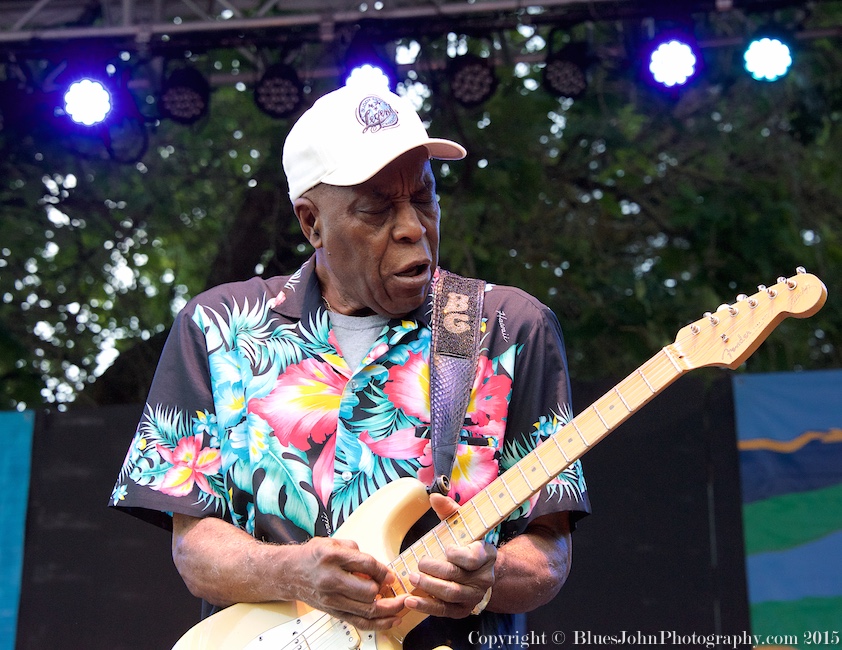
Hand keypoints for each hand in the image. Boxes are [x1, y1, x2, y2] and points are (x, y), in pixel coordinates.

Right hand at [288, 536, 407, 630]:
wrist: (290, 572)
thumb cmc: (312, 556)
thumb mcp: (333, 542)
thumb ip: (356, 552)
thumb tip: (377, 566)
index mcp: (332, 557)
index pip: (366, 565)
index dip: (383, 570)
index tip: (391, 574)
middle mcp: (331, 580)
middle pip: (368, 591)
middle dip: (386, 590)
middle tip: (396, 588)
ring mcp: (332, 599)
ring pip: (366, 610)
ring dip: (389, 609)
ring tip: (402, 604)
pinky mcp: (334, 611)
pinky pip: (360, 622)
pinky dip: (379, 623)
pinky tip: (392, 619)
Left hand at [403, 493, 495, 618]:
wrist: (481, 571)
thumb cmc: (467, 544)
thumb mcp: (462, 524)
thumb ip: (449, 510)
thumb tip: (433, 497)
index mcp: (487, 555)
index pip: (474, 558)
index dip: (459, 555)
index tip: (447, 549)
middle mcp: (483, 578)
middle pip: (457, 577)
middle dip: (435, 570)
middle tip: (419, 563)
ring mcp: (473, 596)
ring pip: (450, 594)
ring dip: (429, 587)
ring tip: (412, 578)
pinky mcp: (462, 610)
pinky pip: (444, 611)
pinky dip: (426, 606)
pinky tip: (411, 601)